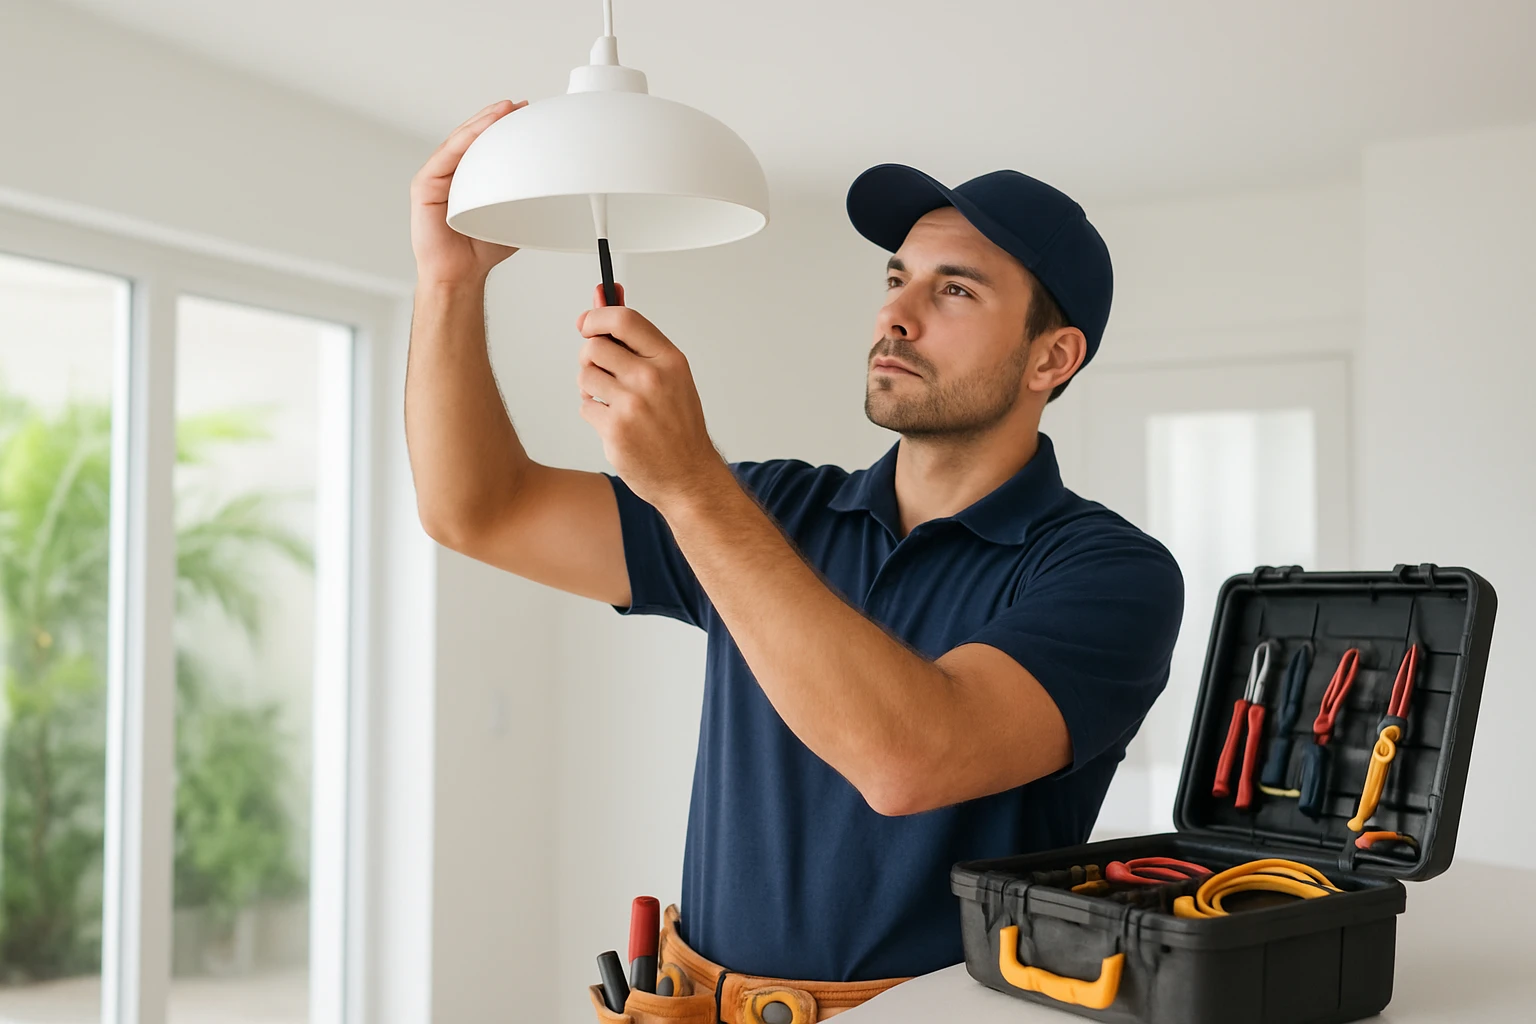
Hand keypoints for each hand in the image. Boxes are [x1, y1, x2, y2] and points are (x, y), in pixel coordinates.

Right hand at [410, 99, 526, 286]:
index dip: (503, 126)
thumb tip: (554, 184)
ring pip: (459, 141)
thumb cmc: (480, 248)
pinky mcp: (424, 186)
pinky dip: (464, 141)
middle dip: (495, 117)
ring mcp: (435, 177)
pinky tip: (481, 129)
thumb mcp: (510, 213)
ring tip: (504, 110)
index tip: (526, 113)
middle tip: (519, 106)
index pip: (484, 143)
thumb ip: (523, 196)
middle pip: (472, 136)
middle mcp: (450, 172)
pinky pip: (446, 157)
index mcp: (468, 177)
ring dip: (482, 123)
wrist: (459, 274)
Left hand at [576, 286, 727, 508]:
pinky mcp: (616, 429)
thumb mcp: (669, 375)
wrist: (689, 476)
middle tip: (603, 373)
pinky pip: (584, 406)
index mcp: (669, 360)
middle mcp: (653, 378)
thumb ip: (635, 338)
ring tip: (612, 401)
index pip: (624, 319)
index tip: (586, 323)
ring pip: (585, 376)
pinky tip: (614, 423)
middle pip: (594, 346)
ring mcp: (634, 404)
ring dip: (590, 388)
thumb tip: (604, 293)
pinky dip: (593, 413)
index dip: (596, 316)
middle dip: (590, 358)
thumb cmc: (677, 425)